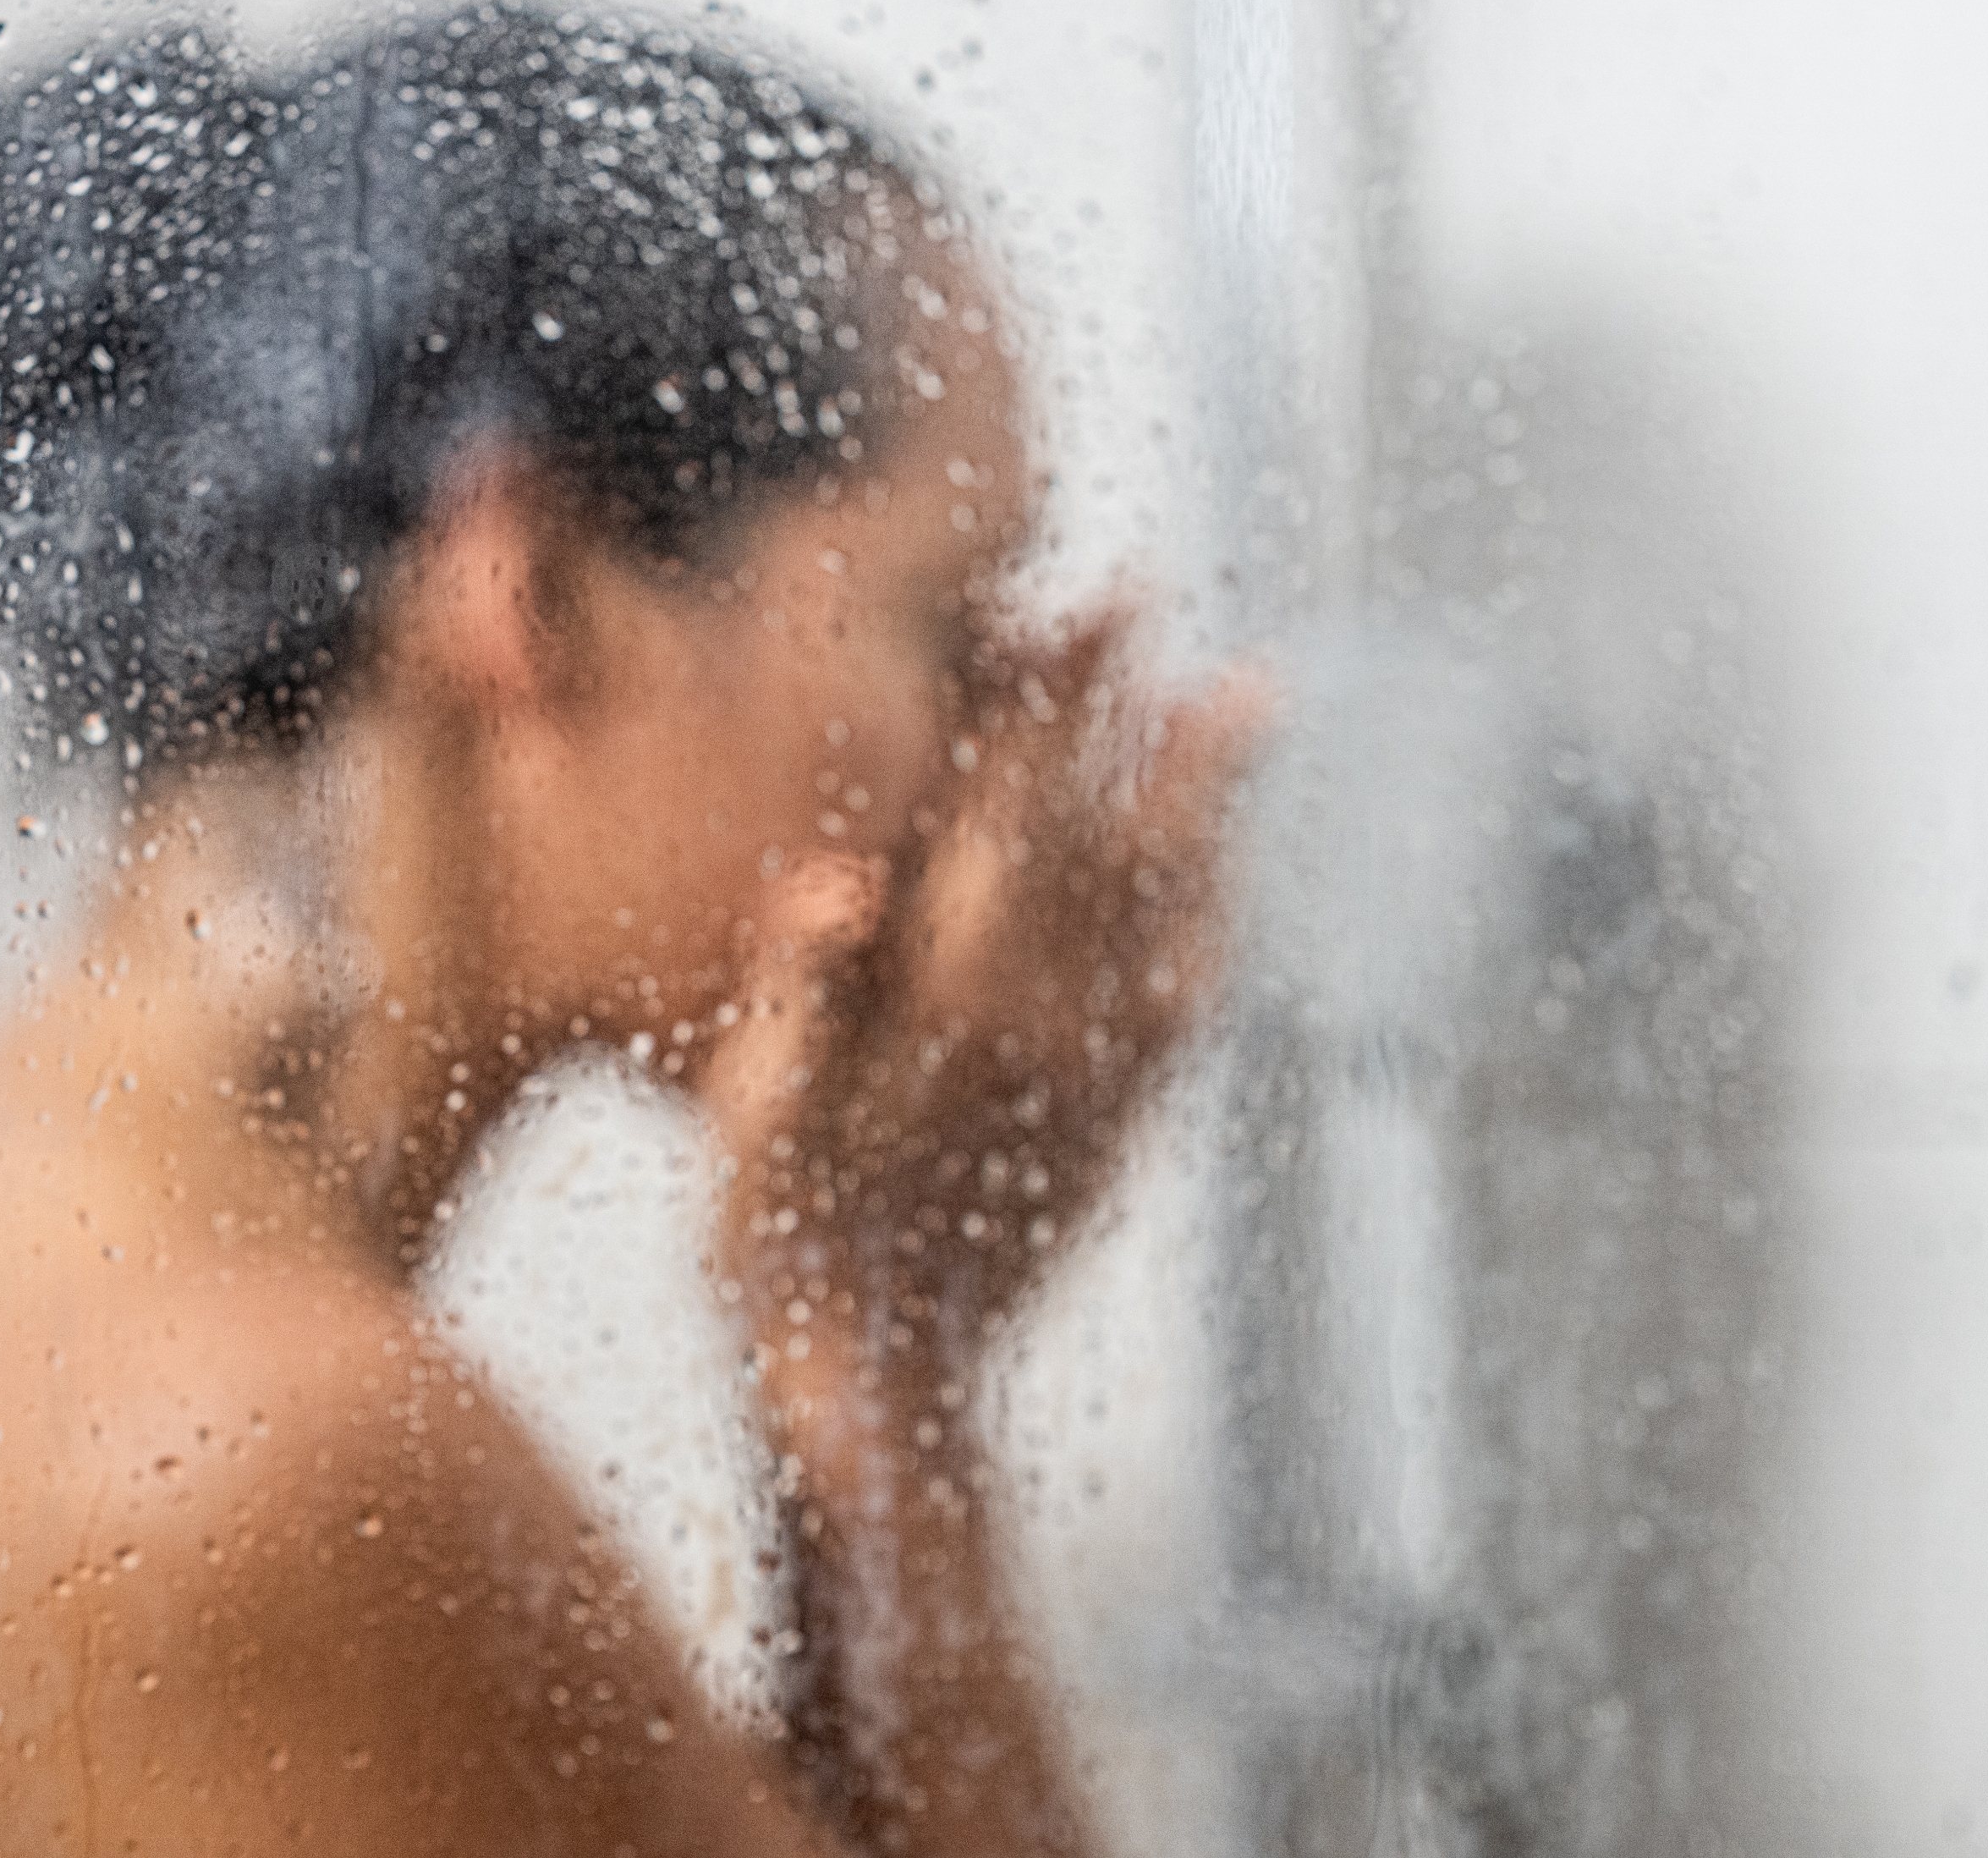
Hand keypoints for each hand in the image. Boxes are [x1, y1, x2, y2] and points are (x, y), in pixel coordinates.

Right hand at [709, 606, 1266, 1373]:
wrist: (886, 1396)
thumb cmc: (785, 1255)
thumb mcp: (749, 1127)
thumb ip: (797, 998)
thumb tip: (834, 883)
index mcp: (945, 1000)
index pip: (1000, 810)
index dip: (1034, 700)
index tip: (1063, 603)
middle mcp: (1039, 1021)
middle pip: (1090, 823)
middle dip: (1115, 703)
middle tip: (1147, 592)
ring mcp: (1092, 1072)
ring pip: (1161, 899)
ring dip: (1197, 790)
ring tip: (1239, 691)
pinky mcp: (1119, 1126)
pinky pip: (1186, 1002)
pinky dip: (1214, 919)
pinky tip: (1229, 877)